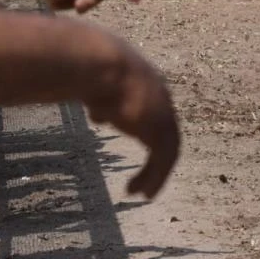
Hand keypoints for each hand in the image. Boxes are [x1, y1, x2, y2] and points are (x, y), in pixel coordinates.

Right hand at [84, 42, 179, 199]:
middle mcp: (161, 98)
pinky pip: (163, 162)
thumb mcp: (98, 88)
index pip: (157, 112)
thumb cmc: (91, 69)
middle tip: (148, 175)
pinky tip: (143, 193)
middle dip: (158, 155)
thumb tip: (99, 115)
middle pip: (167, 133)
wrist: (101, 66)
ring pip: (168, 150)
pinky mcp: (160, 131)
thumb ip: (103, 103)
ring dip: (156, 173)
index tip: (139, 144)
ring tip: (143, 193)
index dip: (149, 131)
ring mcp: (163, 114)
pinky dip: (155, 178)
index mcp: (149, 85)